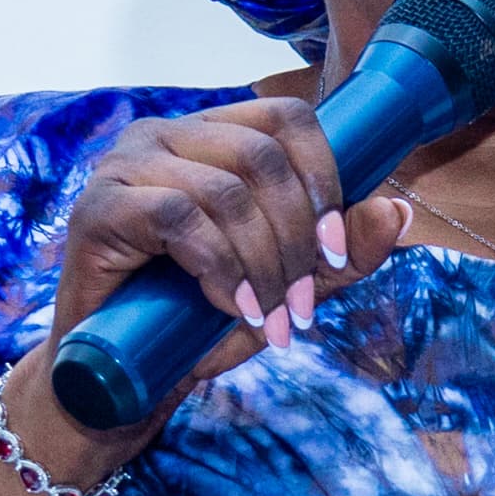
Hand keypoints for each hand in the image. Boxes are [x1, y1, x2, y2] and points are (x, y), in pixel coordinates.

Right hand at [49, 95, 409, 351]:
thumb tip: (396, 209)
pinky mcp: (98, 207)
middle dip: (297, 237)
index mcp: (211, 136)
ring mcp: (126, 166)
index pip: (287, 118)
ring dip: (264, 264)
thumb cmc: (197, 322)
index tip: (335, 249)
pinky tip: (231, 307)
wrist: (124, 377)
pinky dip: (220, 269)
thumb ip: (341, 253)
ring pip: (226, 191)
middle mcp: (166, 136)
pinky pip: (179, 218)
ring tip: (272, 317)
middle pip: (263, 156)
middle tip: (303, 303)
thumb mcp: (288, 286)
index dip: (325, 177)